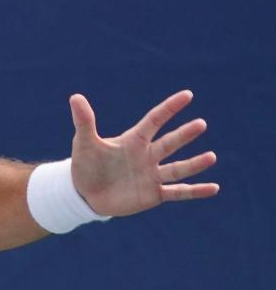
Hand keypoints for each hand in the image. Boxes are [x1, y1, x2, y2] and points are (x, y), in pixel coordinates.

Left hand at [69, 90, 218, 216]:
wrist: (84, 194)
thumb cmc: (85, 165)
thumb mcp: (84, 143)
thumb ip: (84, 121)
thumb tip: (75, 97)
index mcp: (133, 141)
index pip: (154, 120)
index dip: (169, 108)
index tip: (187, 95)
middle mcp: (147, 156)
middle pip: (169, 143)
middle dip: (184, 135)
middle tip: (200, 124)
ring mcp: (152, 175)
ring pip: (177, 168)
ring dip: (194, 164)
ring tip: (211, 157)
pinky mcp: (153, 194)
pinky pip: (178, 192)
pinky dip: (195, 191)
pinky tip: (214, 188)